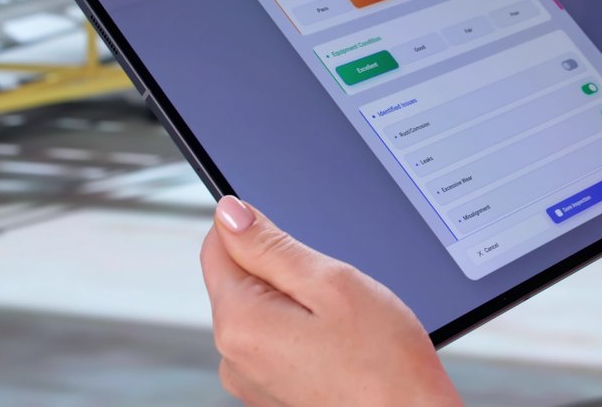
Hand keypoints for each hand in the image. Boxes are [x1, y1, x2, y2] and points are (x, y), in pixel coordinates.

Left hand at [200, 196, 460, 406]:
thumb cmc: (384, 365)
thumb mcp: (332, 283)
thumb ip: (272, 245)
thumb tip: (231, 214)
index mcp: (239, 323)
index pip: (217, 245)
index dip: (256, 227)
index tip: (297, 239)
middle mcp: (233, 358)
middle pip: (241, 281)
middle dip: (284, 271)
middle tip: (335, 290)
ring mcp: (251, 381)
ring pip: (263, 312)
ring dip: (297, 304)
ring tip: (344, 324)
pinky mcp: (271, 394)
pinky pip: (276, 344)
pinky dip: (304, 335)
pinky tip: (340, 346)